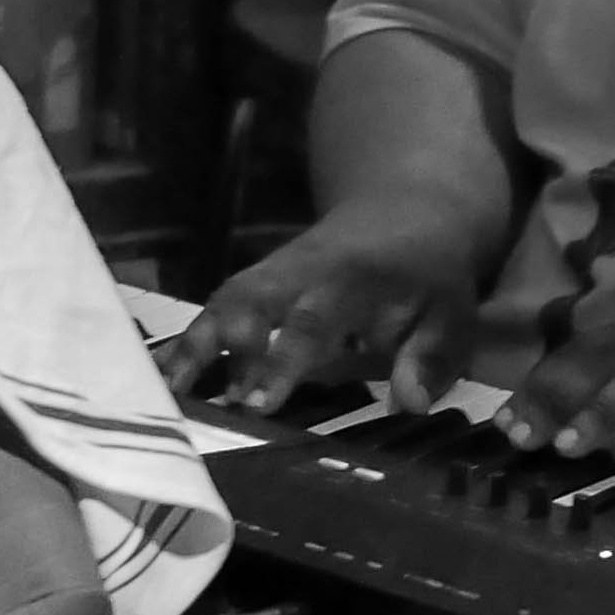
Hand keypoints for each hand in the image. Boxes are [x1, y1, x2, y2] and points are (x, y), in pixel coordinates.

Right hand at [167, 219, 479, 415]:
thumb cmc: (429, 275)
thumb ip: (432, 357)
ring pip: (223, 303)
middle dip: (221, 349)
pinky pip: (216, 307)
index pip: (309, 321)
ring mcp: (272, 272)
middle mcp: (300, 270)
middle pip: (248, 301)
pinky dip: (189, 341)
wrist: (406, 209)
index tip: (257, 404)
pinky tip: (163, 379)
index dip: (281, 361)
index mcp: (349, 278)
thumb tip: (409, 403)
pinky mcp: (256, 281)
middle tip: (197, 402)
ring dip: (193, 347)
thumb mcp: (451, 314)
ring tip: (164, 396)